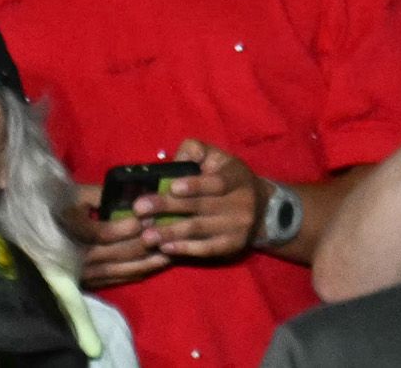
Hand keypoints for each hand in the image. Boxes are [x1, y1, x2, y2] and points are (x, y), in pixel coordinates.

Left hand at [73, 141, 259, 283]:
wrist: (261, 208)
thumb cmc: (226, 176)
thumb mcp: (216, 157)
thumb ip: (195, 151)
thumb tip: (175, 160)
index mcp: (236, 178)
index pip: (216, 183)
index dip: (195, 185)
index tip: (171, 188)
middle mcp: (240, 204)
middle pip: (201, 207)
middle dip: (168, 208)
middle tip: (139, 209)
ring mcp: (237, 228)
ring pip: (200, 230)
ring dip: (170, 233)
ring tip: (146, 235)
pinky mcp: (232, 247)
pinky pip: (206, 250)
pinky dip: (184, 249)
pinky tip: (165, 248)